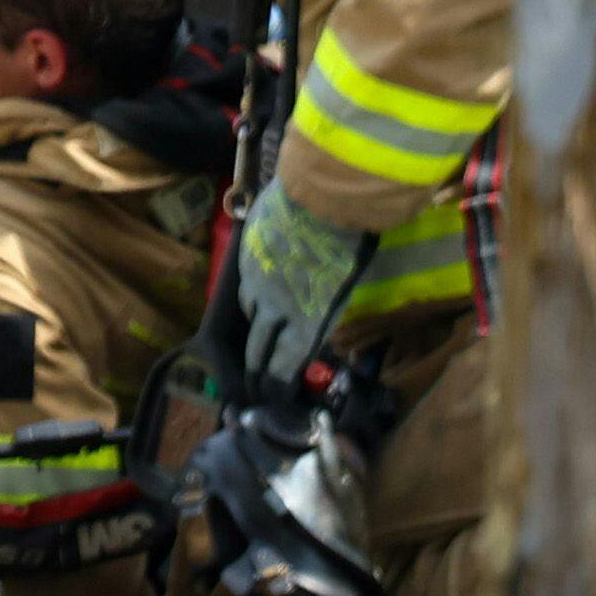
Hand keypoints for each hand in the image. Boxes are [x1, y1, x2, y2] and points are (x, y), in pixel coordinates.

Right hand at [231, 181, 371, 395]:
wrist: (321, 198)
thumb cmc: (349, 244)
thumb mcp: (347, 288)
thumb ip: (326, 312)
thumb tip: (315, 327)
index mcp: (306, 322)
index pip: (284, 367)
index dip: (276, 386)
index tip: (272, 398)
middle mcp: (275, 308)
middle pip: (258, 349)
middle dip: (256, 372)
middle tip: (254, 385)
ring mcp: (256, 281)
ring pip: (251, 315)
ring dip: (256, 328)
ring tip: (259, 336)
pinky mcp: (246, 256)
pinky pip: (246, 284)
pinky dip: (253, 294)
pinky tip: (259, 292)